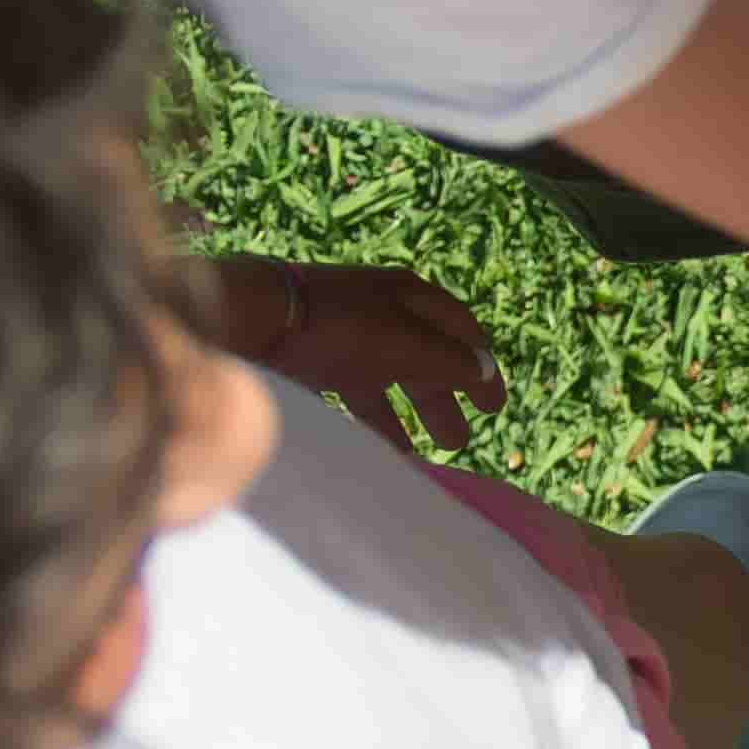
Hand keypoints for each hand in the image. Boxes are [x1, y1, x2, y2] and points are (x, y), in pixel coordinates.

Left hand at [207, 254, 504, 460]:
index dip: (482, 368)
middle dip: (448, 397)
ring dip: (414, 413)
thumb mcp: (407, 344)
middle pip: (427, 356)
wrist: (253, 318)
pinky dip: (376, 420)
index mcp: (412, 297)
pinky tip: (383, 447)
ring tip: (430, 450)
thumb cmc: (339, 327)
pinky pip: (356, 392)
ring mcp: (346, 333)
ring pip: (393, 377)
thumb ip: (451, 361)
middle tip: (463, 438)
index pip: (462, 331)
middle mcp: (382, 310)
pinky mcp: (313, 357)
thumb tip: (483, 374)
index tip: (495, 406)